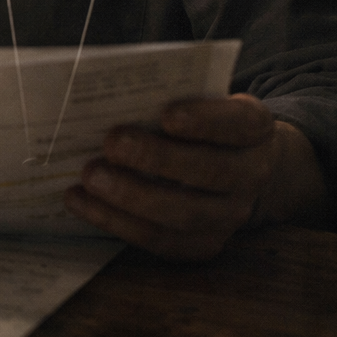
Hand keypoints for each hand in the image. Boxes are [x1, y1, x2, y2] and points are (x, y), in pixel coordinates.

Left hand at [63, 93, 329, 260]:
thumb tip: (109, 91)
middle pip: (210, 171)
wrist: (239, 168)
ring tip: (90, 177)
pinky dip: (115, 221)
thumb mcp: (201, 100)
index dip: (206, 120)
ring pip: (183, 214)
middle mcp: (251, 174)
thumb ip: (170, 95)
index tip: (168, 115)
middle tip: (112, 143)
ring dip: (130, 197)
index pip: (238, 123)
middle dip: (157, 158)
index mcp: (255, 128)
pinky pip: (160, 240)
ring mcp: (231, 216)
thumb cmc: (202, 124)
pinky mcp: (203, 244)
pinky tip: (81, 202)